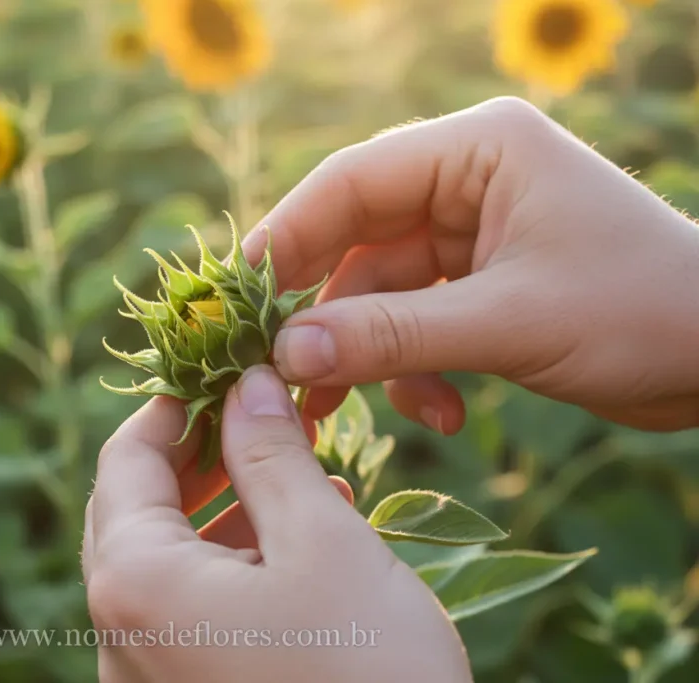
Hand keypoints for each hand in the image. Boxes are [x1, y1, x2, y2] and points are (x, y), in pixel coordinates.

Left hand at [83, 366, 471, 682]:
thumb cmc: (366, 672)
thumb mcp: (324, 543)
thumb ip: (271, 455)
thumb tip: (246, 383)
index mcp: (134, 582)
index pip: (126, 459)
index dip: (176, 403)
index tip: (226, 368)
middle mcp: (120, 633)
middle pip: (136, 510)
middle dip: (198, 454)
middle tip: (257, 414)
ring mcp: (147, 676)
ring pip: (166, 561)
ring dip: (223, 508)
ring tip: (297, 472)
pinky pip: (189, 612)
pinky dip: (233, 565)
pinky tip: (298, 546)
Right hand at [248, 97, 698, 432]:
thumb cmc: (644, 313)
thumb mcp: (508, 323)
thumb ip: (393, 337)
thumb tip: (285, 354)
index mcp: (477, 151)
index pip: (351, 183)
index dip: (286, 238)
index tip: (237, 300)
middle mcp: (465, 182)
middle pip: (355, 240)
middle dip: (324, 313)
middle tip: (278, 370)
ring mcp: (471, 235)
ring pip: (378, 293)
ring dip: (368, 356)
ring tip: (343, 412)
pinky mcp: (479, 286)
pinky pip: (414, 324)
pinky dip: (414, 371)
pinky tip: (443, 414)